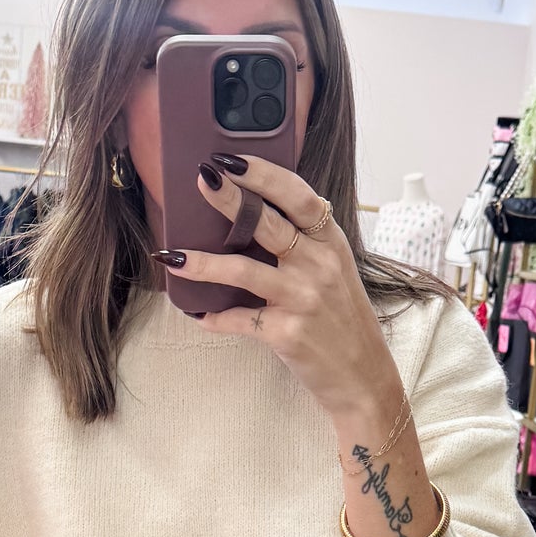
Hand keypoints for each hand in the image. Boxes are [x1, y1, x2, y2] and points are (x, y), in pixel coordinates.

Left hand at [152, 152, 402, 429]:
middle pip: (268, 224)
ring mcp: (302, 299)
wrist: (363, 378)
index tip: (232, 159)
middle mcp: (319, 266)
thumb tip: (255, 213)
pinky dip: (215, 319)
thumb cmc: (344, 320)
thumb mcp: (336, 270)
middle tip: (202, 179)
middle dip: (230, 200)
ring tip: (172, 255)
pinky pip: (240, 319)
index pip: (298, 196)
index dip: (264, 174)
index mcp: (331, 243)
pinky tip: (197, 315)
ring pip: (244, 271)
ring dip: (203, 263)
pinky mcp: (285, 332)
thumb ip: (305, 242)